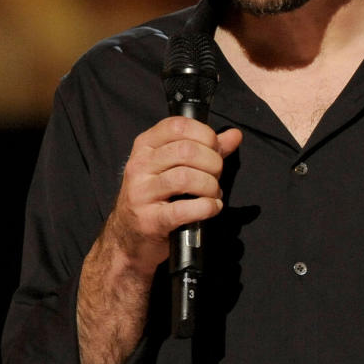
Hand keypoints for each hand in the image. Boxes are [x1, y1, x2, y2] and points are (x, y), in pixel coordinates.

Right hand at [102, 117, 242, 277]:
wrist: (130, 238)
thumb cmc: (156, 199)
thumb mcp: (174, 167)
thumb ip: (206, 150)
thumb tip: (234, 135)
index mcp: (145, 147)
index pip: (178, 125)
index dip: (205, 135)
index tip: (215, 149)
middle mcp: (139, 166)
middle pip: (186, 150)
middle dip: (212, 163)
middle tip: (215, 176)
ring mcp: (142, 193)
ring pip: (186, 177)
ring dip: (210, 186)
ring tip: (213, 194)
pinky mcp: (150, 220)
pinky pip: (184, 209)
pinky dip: (206, 208)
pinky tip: (211, 208)